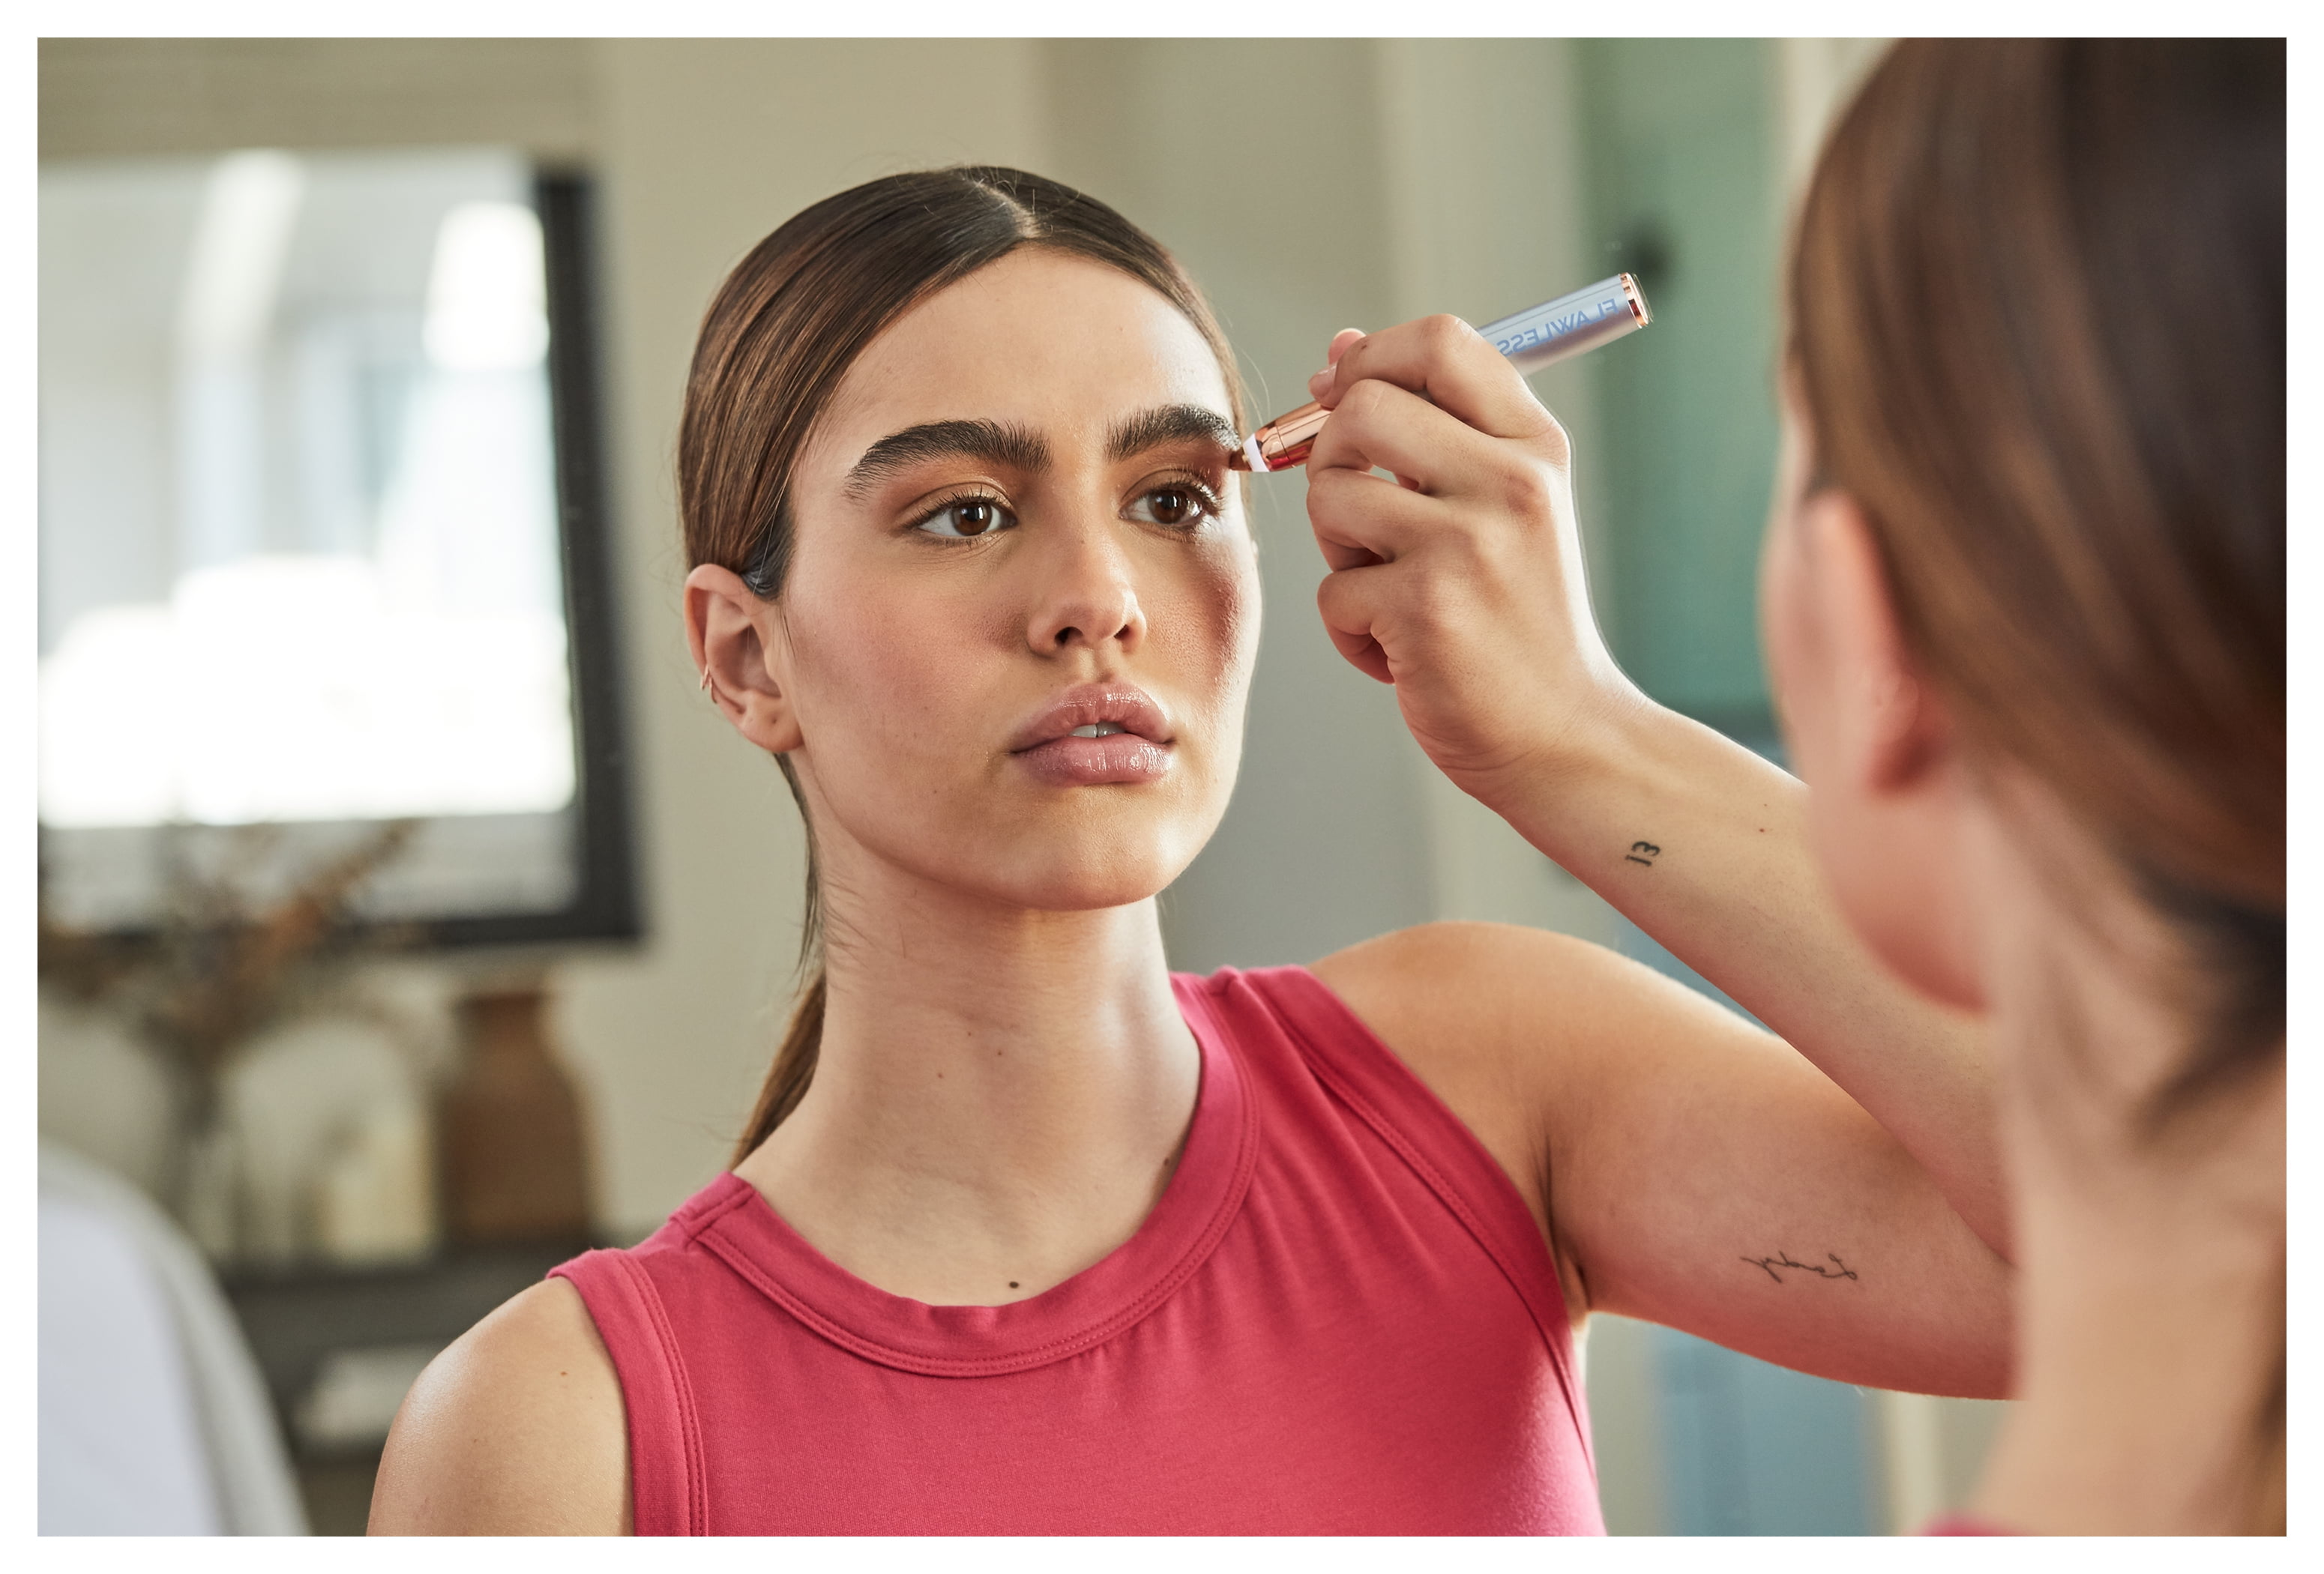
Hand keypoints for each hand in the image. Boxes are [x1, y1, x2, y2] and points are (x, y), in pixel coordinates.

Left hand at [1302, 316, 1642, 806]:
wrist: (1565, 735)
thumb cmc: (1520, 618)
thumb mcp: (1504, 504)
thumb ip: (1433, 424)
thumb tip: (1341, 347)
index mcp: (1534, 445)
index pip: (1439, 340)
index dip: (1369, 357)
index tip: (1342, 397)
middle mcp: (1510, 482)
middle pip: (1363, 406)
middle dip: (1332, 459)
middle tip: (1360, 517)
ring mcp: (1468, 545)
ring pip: (1331, 496)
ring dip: (1338, 551)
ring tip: (1390, 590)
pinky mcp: (1425, 610)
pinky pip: (1332, 593)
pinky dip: (1351, 631)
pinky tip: (1404, 653)